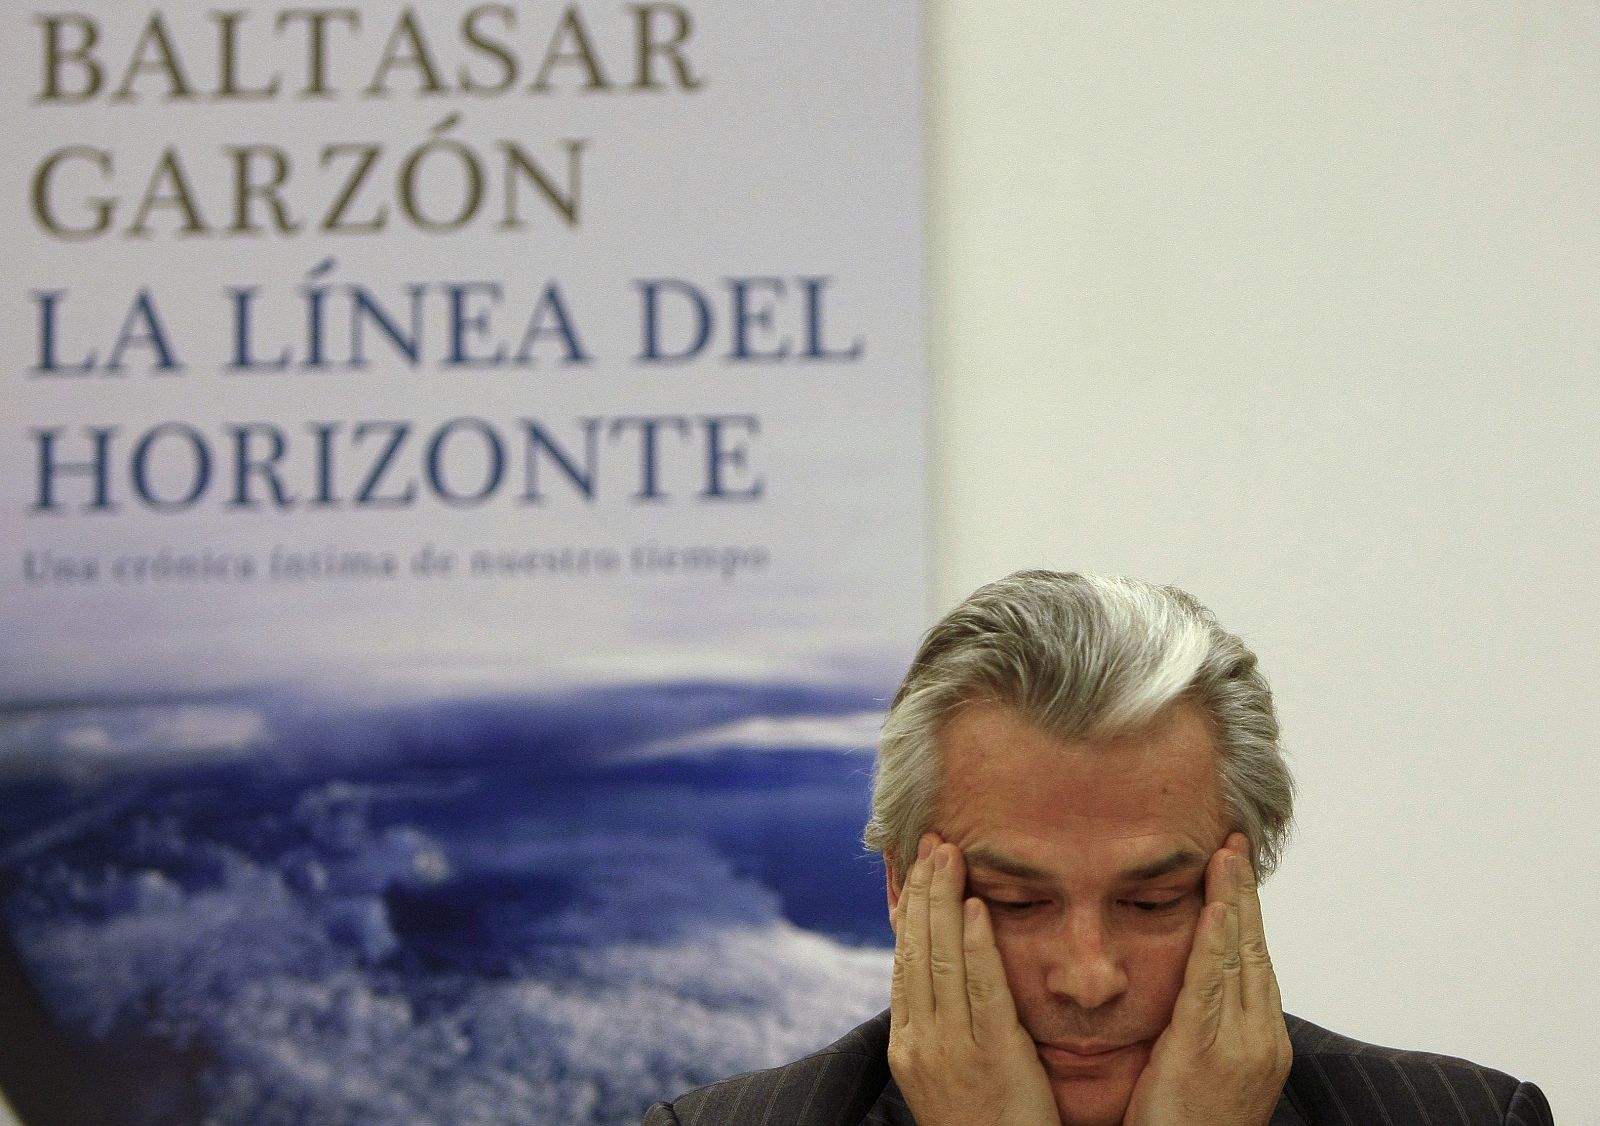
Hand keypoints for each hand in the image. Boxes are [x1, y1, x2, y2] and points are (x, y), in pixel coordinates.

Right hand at [887, 833, 1059, 1125]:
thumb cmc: (985, 1125)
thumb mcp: (950, 1071)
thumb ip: (944, 1022)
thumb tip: (947, 968)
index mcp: (907, 1045)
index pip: (902, 960)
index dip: (908, 908)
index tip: (914, 867)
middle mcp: (920, 1043)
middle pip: (915, 950)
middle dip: (922, 890)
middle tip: (931, 842)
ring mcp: (951, 1050)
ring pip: (940, 960)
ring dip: (943, 900)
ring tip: (949, 856)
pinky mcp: (991, 1056)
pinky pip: (981, 989)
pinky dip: (976, 943)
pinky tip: (975, 908)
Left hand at [1123, 833, 1292, 1125]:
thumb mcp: (1201, 1066)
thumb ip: (1202, 1023)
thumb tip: (1191, 985)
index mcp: (1260, 1040)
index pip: (1254, 959)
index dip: (1247, 910)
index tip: (1236, 865)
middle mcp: (1259, 1037)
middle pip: (1253, 948)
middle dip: (1244, 892)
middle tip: (1235, 842)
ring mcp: (1239, 1045)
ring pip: (1238, 957)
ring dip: (1232, 900)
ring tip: (1226, 854)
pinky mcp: (1205, 1052)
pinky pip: (1211, 986)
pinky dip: (1216, 942)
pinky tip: (1216, 907)